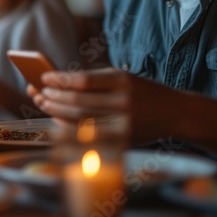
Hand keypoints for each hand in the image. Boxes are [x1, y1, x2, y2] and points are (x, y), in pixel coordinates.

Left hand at [32, 68, 185, 143]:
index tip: (44, 77)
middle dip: (54, 97)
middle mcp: (123, 101)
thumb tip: (58, 83)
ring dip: (57, 112)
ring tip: (43, 103)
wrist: (177, 113)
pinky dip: (69, 128)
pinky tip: (57, 120)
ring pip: (80, 119)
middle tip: (39, 92)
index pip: (83, 80)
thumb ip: (94, 80)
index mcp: (122, 80)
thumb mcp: (123, 78)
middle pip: (78, 101)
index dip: (59, 80)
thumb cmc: (143, 92)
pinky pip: (88, 135)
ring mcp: (123, 123)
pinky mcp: (123, 139)